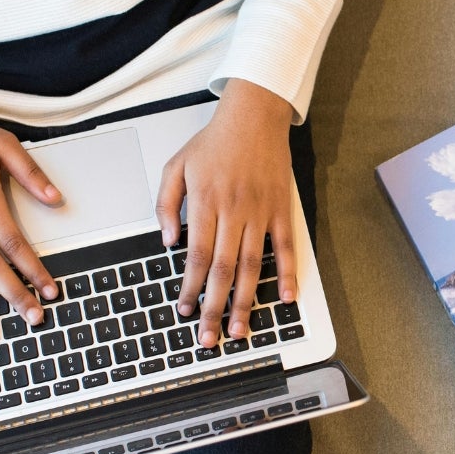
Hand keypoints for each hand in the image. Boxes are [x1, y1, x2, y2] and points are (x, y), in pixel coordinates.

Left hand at [156, 80, 297, 348]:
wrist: (254, 116)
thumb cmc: (214, 142)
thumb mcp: (176, 166)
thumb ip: (166, 204)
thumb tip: (168, 242)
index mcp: (206, 203)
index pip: (196, 256)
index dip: (190, 288)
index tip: (185, 310)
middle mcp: (234, 212)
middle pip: (222, 269)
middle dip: (214, 307)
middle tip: (210, 337)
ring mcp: (261, 213)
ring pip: (252, 266)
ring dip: (245, 300)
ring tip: (239, 328)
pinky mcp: (281, 210)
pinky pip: (286, 247)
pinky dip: (288, 274)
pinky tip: (284, 299)